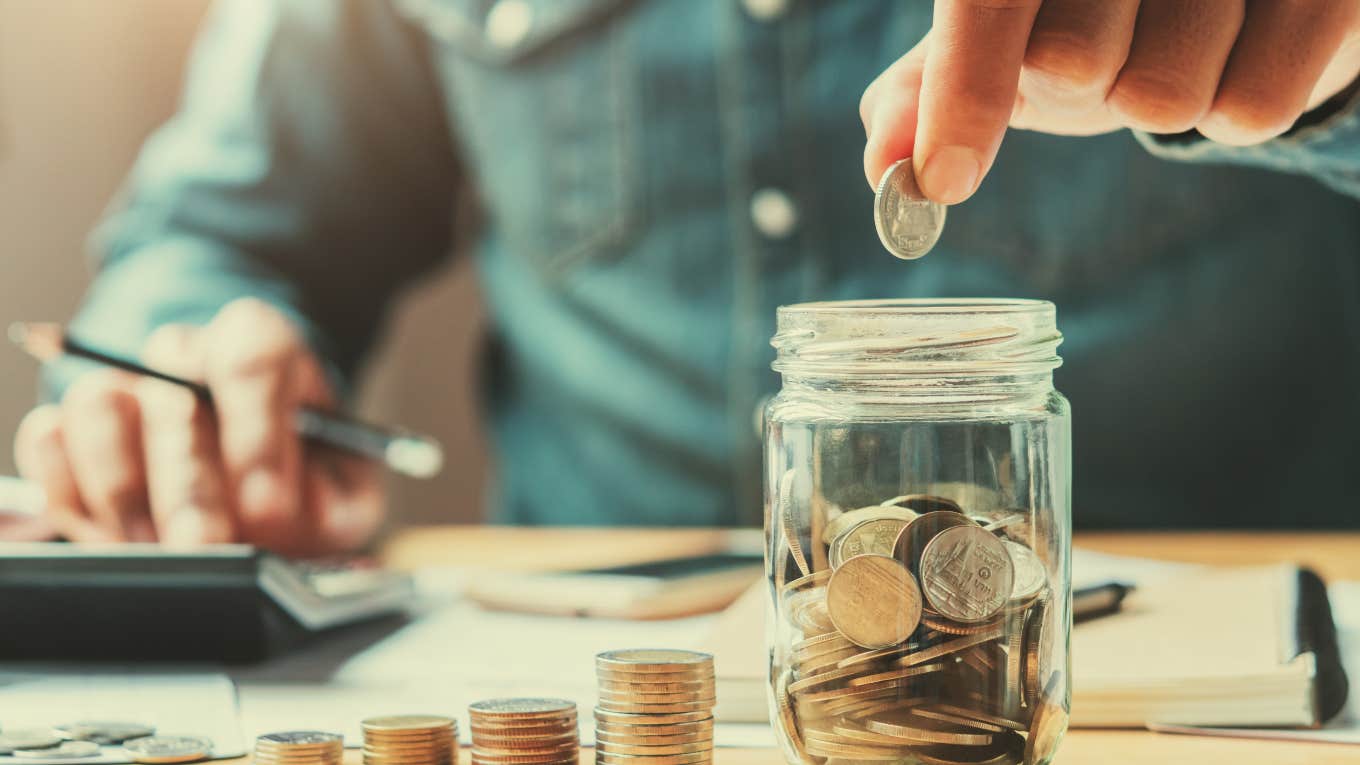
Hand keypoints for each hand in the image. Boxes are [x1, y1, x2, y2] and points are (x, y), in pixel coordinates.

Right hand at [12, 298, 382, 554]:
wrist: (258, 485)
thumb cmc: (303, 484)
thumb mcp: (342, 492)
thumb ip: (330, 497)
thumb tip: (283, 508)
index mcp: (263, 351)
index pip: (253, 354)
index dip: (259, 432)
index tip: (267, 501)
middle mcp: (186, 356)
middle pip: (173, 396)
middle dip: (189, 485)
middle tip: (207, 547)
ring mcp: (124, 384)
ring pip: (98, 404)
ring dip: (127, 491)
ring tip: (160, 550)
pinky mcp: (69, 427)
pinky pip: (47, 438)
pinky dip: (74, 492)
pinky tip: (118, 536)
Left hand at [861, 0, 1359, 202]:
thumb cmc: (1104, 10)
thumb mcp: (1004, 38)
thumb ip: (930, 91)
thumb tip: (884, 162)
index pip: (986, 0)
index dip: (960, 91)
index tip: (944, 181)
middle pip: (1074, 58)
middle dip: (1080, 84)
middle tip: (1103, 50)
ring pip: (1165, 92)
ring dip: (1158, 100)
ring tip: (1177, 46)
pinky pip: (1253, 108)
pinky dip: (1233, 111)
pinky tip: (1240, 55)